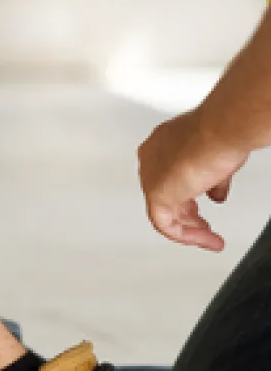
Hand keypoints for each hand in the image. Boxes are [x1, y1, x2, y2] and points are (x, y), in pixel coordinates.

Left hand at [138, 108, 247, 251]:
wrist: (220, 131)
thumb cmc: (220, 134)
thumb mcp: (217, 161)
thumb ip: (212, 180)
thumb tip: (216, 195)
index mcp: (161, 146)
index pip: (169, 178)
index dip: (187, 197)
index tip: (201, 210)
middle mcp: (151, 159)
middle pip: (166, 195)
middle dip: (188, 215)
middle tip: (203, 227)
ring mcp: (150, 176)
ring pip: (164, 211)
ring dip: (190, 228)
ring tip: (209, 238)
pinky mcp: (155, 193)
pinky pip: (164, 223)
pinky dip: (186, 235)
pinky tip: (204, 239)